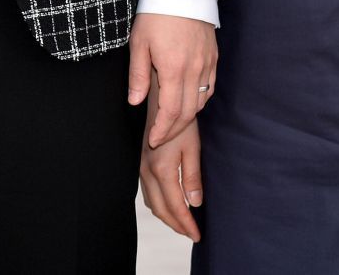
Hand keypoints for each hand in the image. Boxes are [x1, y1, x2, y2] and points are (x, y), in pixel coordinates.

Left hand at [129, 12, 216, 147]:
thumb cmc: (155, 15)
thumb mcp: (138, 43)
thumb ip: (138, 75)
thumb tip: (135, 102)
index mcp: (173, 69)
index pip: (170, 112)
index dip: (162, 130)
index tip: (153, 140)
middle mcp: (194, 71)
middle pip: (188, 113)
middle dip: (173, 130)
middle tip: (161, 139)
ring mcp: (206, 65)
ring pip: (201, 103)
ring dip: (187, 118)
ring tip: (171, 126)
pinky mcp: (213, 59)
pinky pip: (210, 89)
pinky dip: (200, 102)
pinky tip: (190, 105)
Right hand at [139, 108, 202, 241]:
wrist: (160, 102)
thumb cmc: (180, 122)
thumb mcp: (193, 148)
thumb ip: (193, 177)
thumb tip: (196, 202)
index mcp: (162, 170)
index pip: (176, 206)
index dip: (187, 224)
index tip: (198, 235)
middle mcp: (148, 172)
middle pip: (161, 209)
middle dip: (176, 225)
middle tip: (192, 234)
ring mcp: (141, 168)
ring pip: (152, 203)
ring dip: (167, 217)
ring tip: (183, 224)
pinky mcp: (141, 165)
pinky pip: (147, 193)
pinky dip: (159, 205)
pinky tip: (169, 205)